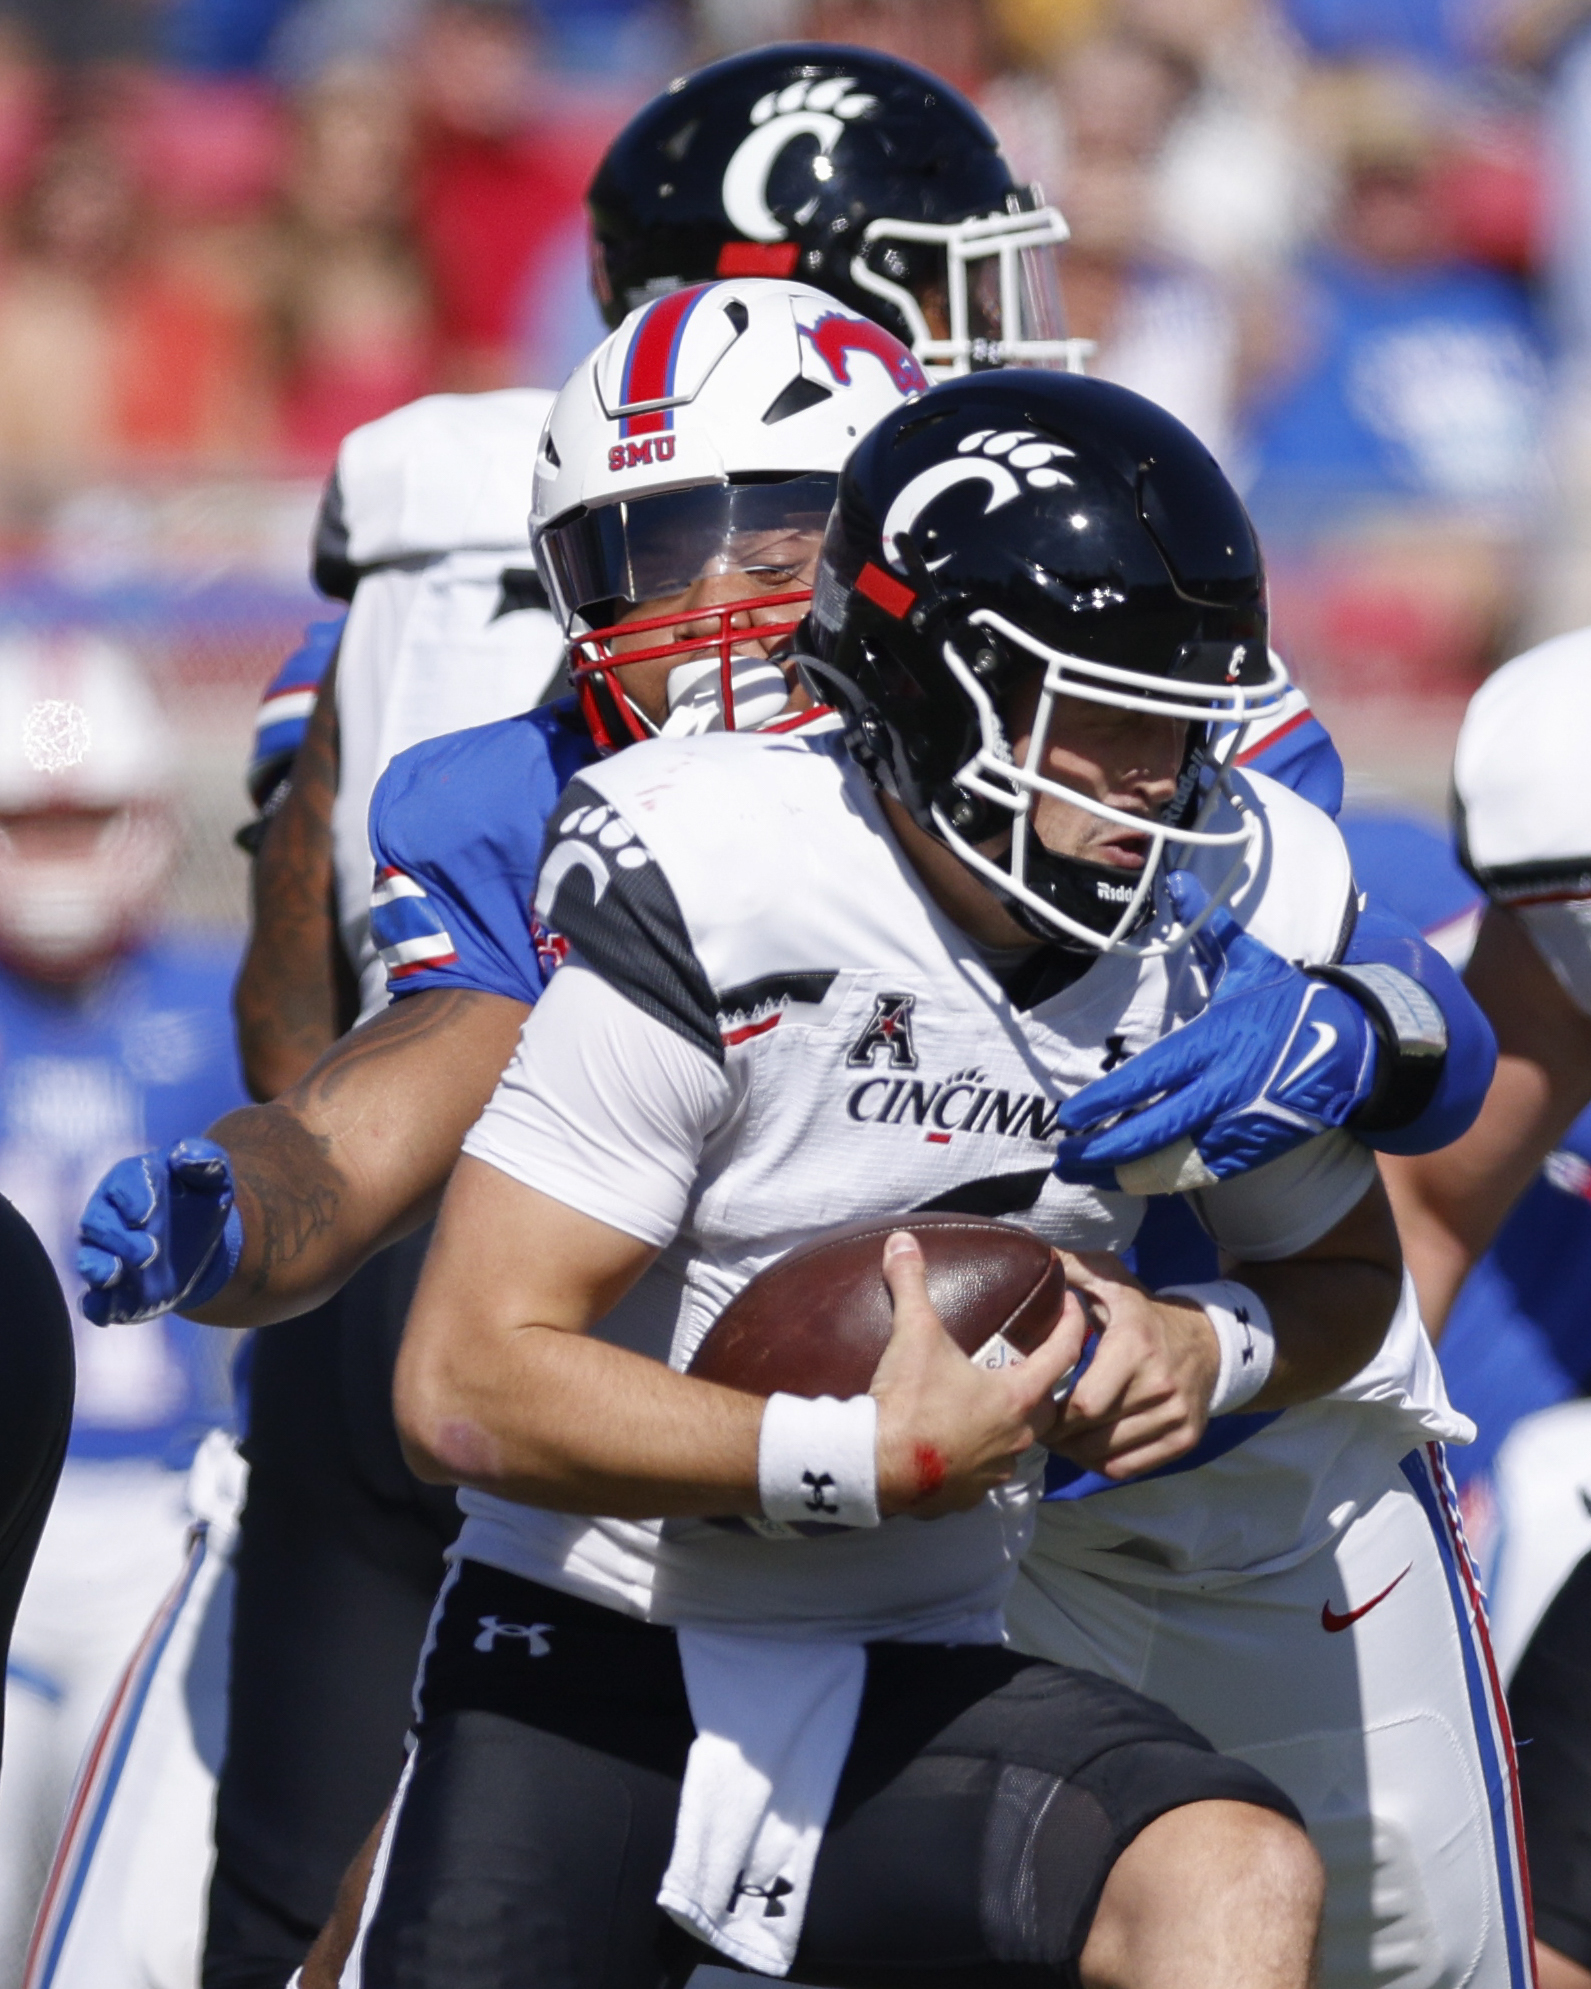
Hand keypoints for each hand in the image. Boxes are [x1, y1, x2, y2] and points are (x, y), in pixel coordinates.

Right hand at [77, 1138, 243, 1324]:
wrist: (202, 1246)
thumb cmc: (201, 1202)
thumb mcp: (215, 1180)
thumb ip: (206, 1160)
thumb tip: (185, 1154)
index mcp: (132, 1182)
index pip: (123, 1183)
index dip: (132, 1197)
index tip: (146, 1213)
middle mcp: (111, 1218)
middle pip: (98, 1223)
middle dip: (119, 1238)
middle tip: (149, 1252)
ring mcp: (108, 1254)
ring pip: (90, 1260)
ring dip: (99, 1269)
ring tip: (113, 1275)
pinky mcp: (112, 1290)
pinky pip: (94, 1301)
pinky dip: (97, 1306)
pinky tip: (104, 1311)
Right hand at [870, 1232, 1087, 1518]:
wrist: (874, 1464)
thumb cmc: (908, 1398)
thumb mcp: (913, 1333)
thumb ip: (911, 1282)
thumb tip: (901, 1241)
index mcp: (1016, 1397)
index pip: (1063, 1355)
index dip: (1072, 1326)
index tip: (1072, 1307)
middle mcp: (1016, 1438)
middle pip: (1046, 1406)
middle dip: (1041, 1382)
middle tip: (1027, 1361)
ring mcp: (993, 1472)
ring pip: (1015, 1444)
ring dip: (1008, 1424)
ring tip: (988, 1404)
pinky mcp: (967, 1496)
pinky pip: (983, 1473)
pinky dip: (977, 1456)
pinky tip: (959, 1444)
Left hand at [1046, 1252, 1220, 1478]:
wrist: (1208, 1341)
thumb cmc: (1142, 1311)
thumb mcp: (1111, 1281)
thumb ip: (1071, 1266)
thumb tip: (1032, 1246)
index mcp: (1135, 1345)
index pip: (1085, 1403)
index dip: (1054, 1412)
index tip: (1036, 1403)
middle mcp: (1161, 1384)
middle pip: (1093, 1433)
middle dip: (1059, 1435)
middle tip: (1039, 1426)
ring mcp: (1177, 1415)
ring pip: (1109, 1454)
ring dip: (1076, 1452)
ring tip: (1059, 1438)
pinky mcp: (1187, 1437)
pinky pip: (1131, 1468)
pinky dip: (1103, 1464)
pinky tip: (1087, 1448)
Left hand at [1052, 872, 1376, 1192]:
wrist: (1356, 1049)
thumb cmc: (1292, 1003)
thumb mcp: (1250, 964)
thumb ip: (1207, 931)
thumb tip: (1172, 881)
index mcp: (1214, 1041)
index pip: (1147, 1079)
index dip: (1105, 1102)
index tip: (1068, 1117)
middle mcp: (1223, 1088)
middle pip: (1152, 1129)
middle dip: (1101, 1150)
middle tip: (1063, 1158)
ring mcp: (1239, 1125)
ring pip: (1172, 1161)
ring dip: (1123, 1174)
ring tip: (1083, 1177)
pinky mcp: (1253, 1150)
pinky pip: (1199, 1173)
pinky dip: (1162, 1181)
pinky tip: (1128, 1184)